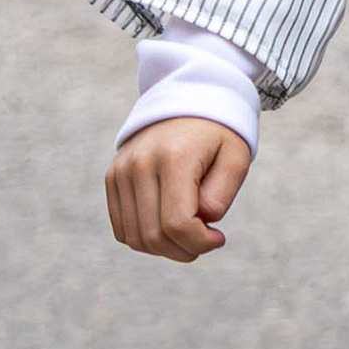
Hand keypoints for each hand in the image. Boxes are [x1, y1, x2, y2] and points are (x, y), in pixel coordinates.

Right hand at [105, 114, 250, 261]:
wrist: (187, 98)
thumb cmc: (218, 133)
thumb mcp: (236, 157)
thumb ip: (222, 194)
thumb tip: (200, 221)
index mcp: (174, 158)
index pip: (178, 223)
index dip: (200, 243)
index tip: (218, 238)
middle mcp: (140, 164)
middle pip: (154, 236)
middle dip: (184, 250)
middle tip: (205, 240)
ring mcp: (121, 171)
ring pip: (134, 238)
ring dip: (164, 248)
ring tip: (188, 233)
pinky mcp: (113, 177)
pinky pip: (122, 228)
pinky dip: (145, 238)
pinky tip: (168, 227)